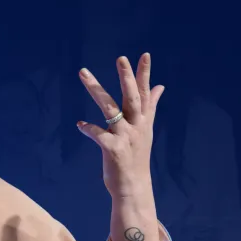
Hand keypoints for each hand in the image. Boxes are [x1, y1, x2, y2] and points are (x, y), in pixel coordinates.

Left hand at [76, 53, 165, 201]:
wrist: (134, 186)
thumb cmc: (136, 155)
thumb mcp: (145, 128)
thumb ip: (150, 105)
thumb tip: (159, 86)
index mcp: (143, 119)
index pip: (145, 92)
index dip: (144, 73)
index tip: (145, 54)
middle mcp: (136, 126)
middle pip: (132, 97)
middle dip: (127, 77)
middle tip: (121, 58)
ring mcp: (125, 137)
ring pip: (111, 109)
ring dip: (97, 90)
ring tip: (84, 73)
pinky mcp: (114, 150)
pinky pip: (99, 135)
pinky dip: (89, 129)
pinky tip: (80, 125)